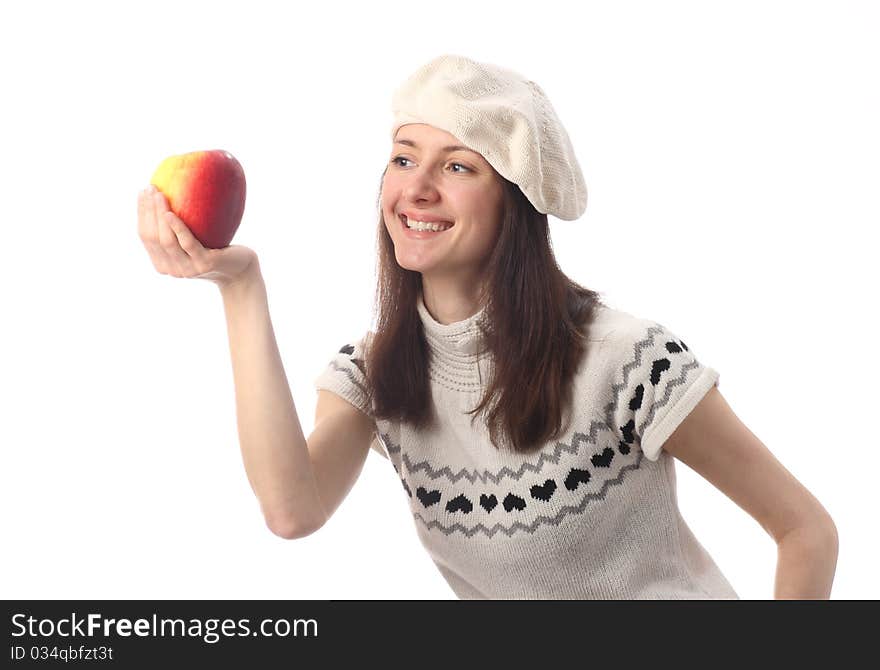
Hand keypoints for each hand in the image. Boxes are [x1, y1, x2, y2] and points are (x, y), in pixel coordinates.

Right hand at [137, 185, 257, 288]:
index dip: (141, 213)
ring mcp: (188, 269)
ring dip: (159, 215)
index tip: (142, 191)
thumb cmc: (215, 247)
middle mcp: (172, 269)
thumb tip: (164, 190)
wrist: (241, 268)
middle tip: (149, 188)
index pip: (145, 236)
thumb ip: (176, 226)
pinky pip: (187, 243)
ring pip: (166, 240)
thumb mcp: (192, 237)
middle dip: (147, 211)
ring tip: (159, 194)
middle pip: (152, 237)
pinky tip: (170, 213)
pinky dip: (177, 227)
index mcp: (163, 263)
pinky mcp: (204, 264)